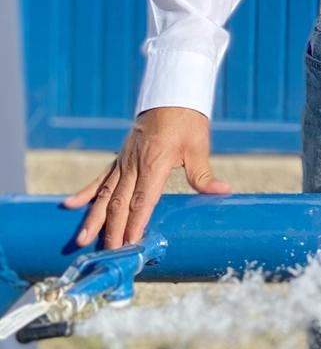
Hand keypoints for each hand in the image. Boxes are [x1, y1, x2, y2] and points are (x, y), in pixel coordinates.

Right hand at [61, 107, 230, 249]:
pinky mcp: (120, 157)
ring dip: (93, 218)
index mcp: (154, 163)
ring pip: (105, 194)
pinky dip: (85, 192)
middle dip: (112, 230)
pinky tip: (69, 205)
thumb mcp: (198, 147)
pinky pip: (100, 177)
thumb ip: (203, 174)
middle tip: (107, 254)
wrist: (171, 94)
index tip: (129, 245)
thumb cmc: (187, 121)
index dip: (135, 224)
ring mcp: (124, 160)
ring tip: (81, 239)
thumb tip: (223, 191)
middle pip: (119, 203)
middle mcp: (134, 164)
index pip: (142, 201)